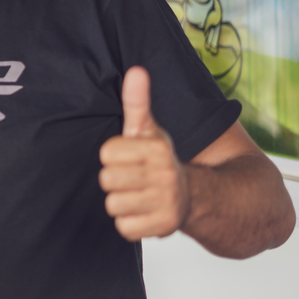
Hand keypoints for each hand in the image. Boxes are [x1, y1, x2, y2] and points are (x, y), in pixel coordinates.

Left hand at [99, 67, 188, 240]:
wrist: (193, 195)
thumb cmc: (158, 159)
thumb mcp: (148, 129)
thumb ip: (137, 102)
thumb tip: (135, 71)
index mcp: (158, 149)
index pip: (106, 154)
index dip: (113, 156)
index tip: (128, 157)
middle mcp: (165, 175)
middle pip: (107, 180)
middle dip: (115, 180)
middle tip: (131, 178)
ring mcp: (166, 202)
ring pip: (113, 205)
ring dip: (121, 203)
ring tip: (137, 195)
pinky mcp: (163, 227)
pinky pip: (124, 228)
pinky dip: (129, 223)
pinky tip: (142, 212)